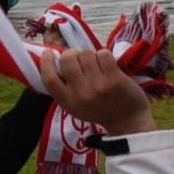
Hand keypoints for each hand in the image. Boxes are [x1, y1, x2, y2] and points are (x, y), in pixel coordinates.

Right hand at [39, 49, 153, 134]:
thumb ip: (64, 88)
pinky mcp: (113, 79)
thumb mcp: (75, 106)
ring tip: (95, 64)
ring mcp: (97, 86)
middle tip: (79, 58)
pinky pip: (102, 54)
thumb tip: (56, 60)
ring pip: (86, 54)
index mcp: (67, 102)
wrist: (127, 121)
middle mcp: (80, 94)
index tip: (49, 53)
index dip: (46, 62)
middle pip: (68, 59)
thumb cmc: (99, 110)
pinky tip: (107, 64)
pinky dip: (104, 55)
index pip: (49, 78)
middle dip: (72, 53)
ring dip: (90, 55)